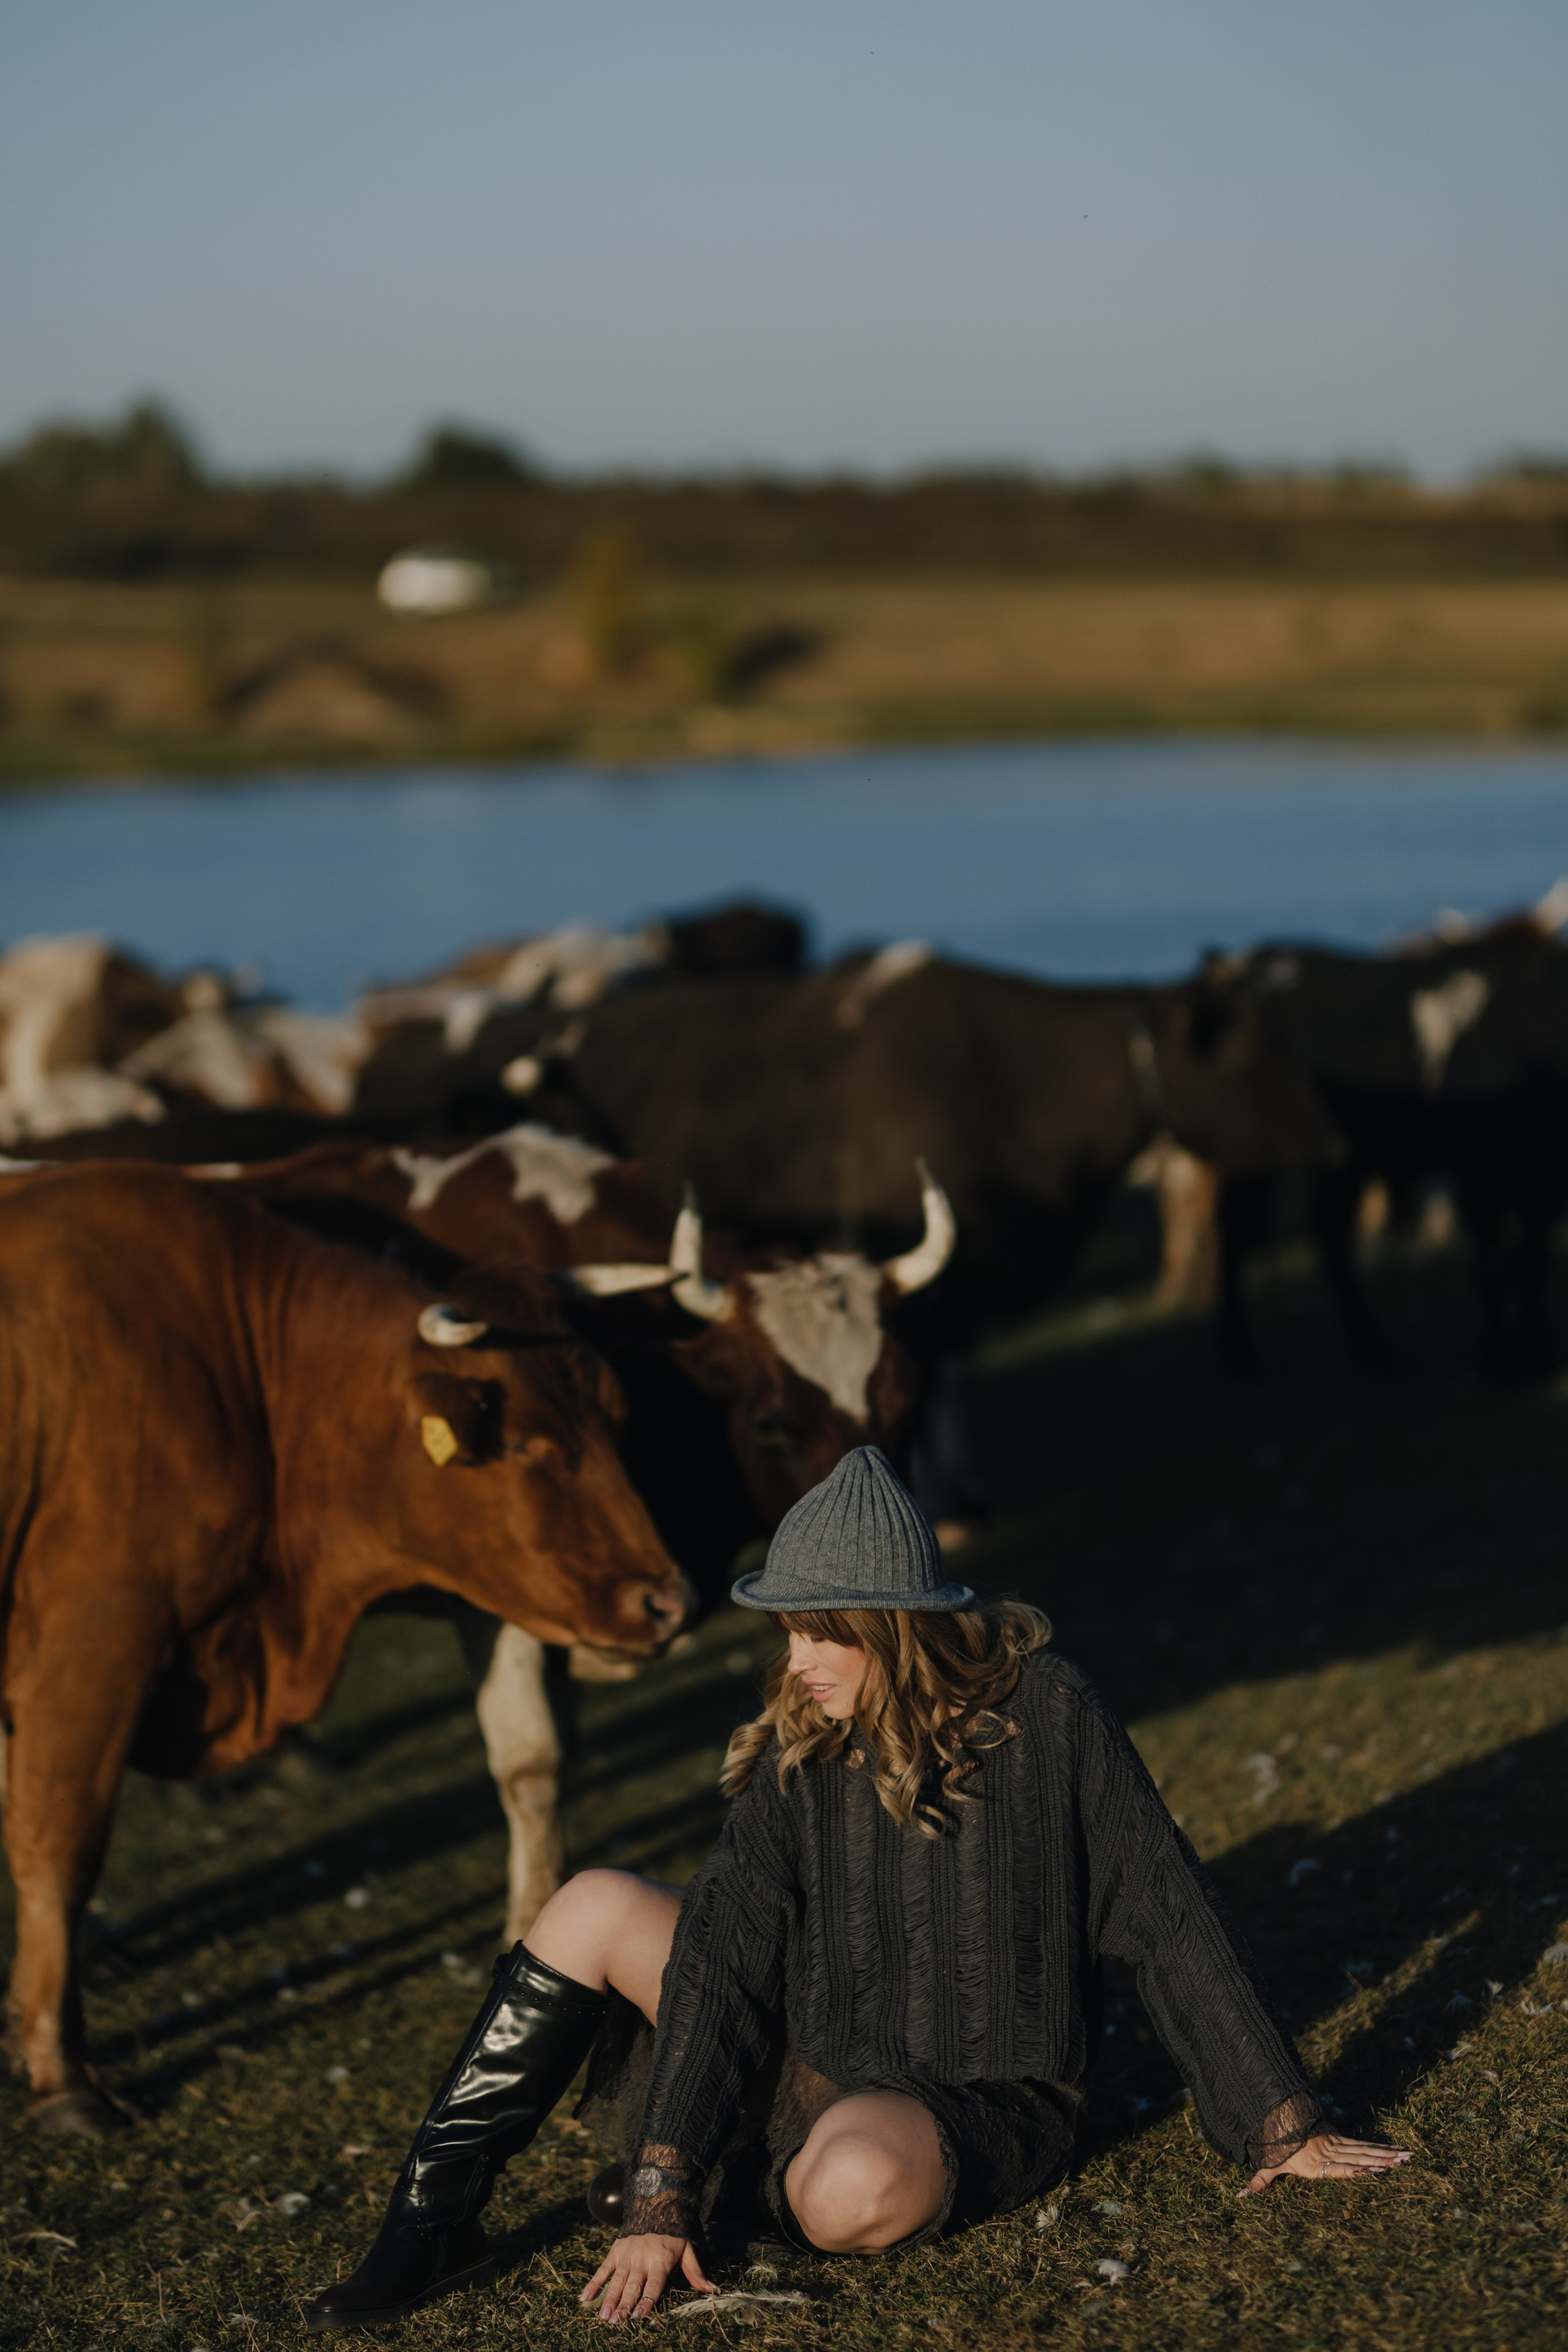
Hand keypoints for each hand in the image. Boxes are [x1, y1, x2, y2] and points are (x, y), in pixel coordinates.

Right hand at [580, 2233, 715, 2324]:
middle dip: (624, 2305)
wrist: (655, 2204)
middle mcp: (642, 2258)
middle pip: (632, 2286)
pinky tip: (585, 2297)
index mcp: (661, 2260)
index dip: (646, 2301)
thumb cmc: (673, 2233)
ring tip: (603, 2316)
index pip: (654, 2285)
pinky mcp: (615, 2250)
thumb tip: (712, 2289)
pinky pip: (603, 2268)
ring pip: (617, 2280)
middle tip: (615, 2322)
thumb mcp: (687, 2250)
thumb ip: (695, 2272)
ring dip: (609, 2298)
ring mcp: (627, 2254)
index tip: (638, 2316)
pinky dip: (593, 2283)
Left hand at [1240, 2130, 1410, 2196]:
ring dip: (1386, 2154)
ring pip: (1364, 2150)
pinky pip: (1361, 2145)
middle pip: (1359, 2157)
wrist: (1280, 2120)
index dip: (1359, 2169)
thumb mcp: (1269, 2164)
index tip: (1377, 2170)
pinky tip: (1393, 2151)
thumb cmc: (1277, 2148)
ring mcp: (1336, 2146)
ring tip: (1406, 2156)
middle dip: (1382, 2160)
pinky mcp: (1339, 2140)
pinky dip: (1378, 2148)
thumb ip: (1259, 2182)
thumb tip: (1240, 2198)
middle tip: (1404, 2161)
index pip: (1341, 2168)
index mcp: (1316, 2165)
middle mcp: (1330, 2154)